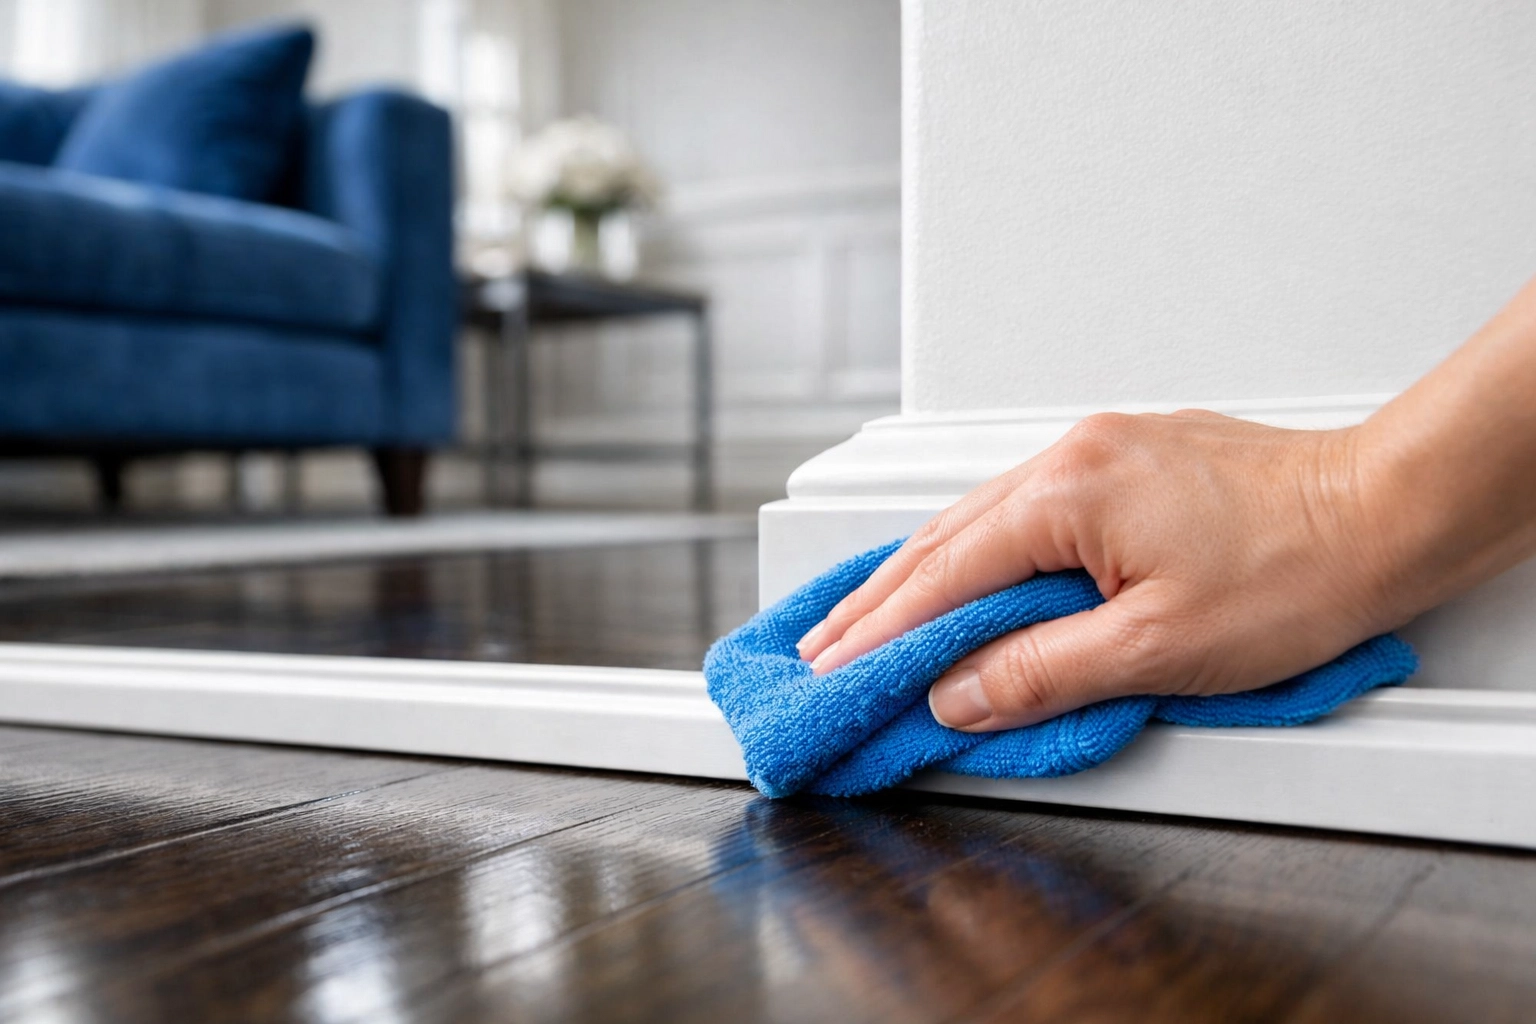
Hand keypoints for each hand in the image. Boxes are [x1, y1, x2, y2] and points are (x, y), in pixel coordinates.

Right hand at [795, 411, 1409, 731]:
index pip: (944, 572)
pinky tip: (961, 570)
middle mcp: (1072, 455)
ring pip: (979, 514)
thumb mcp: (1158, 647)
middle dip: (877, 596)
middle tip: (824, 642)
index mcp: (1068, 492)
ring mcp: (1100, 449)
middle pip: (944, 534)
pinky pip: (1022, 502)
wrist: (1385, 511)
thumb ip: (1041, 671)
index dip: (881, 629)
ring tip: (871, 615)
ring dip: (921, 569)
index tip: (835, 666)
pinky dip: (976, 545)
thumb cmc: (1297, 570)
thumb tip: (958, 693)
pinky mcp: (1125, 456)